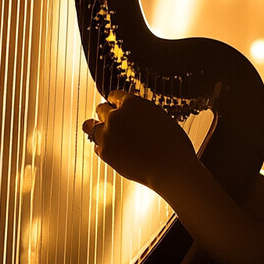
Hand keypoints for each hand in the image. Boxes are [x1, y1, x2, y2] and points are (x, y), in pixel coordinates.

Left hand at [82, 90, 198, 194]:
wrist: (171, 168)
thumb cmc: (172, 143)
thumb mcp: (158, 117)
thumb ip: (140, 112)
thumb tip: (130, 114)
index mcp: (131, 102)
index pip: (114, 95)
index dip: (117, 102)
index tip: (120, 108)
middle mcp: (115, 115)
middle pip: (100, 109)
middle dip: (108, 115)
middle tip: (118, 124)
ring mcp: (107, 134)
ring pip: (91, 126)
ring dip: (100, 129)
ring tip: (110, 136)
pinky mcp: (105, 152)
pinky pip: (97, 146)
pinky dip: (104, 147)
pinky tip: (117, 151)